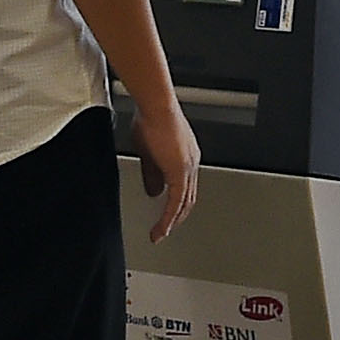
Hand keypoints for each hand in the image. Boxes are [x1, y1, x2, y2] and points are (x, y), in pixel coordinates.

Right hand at [136, 98, 201, 242]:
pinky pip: (176, 202)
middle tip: (165, 230)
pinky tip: (162, 228)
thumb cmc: (150, 118)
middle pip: (188, 198)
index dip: (176, 203)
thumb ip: (152, 174)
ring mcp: (188, 168)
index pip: (184, 186)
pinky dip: (169, 218)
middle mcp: (191, 163)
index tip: (166, 214)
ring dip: (172, 221)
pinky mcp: (180, 172)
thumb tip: (154, 192)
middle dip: (176, 216)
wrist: (155, 106)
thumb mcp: (148, 152)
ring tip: (160, 233)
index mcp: (186, 156)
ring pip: (183, 203)